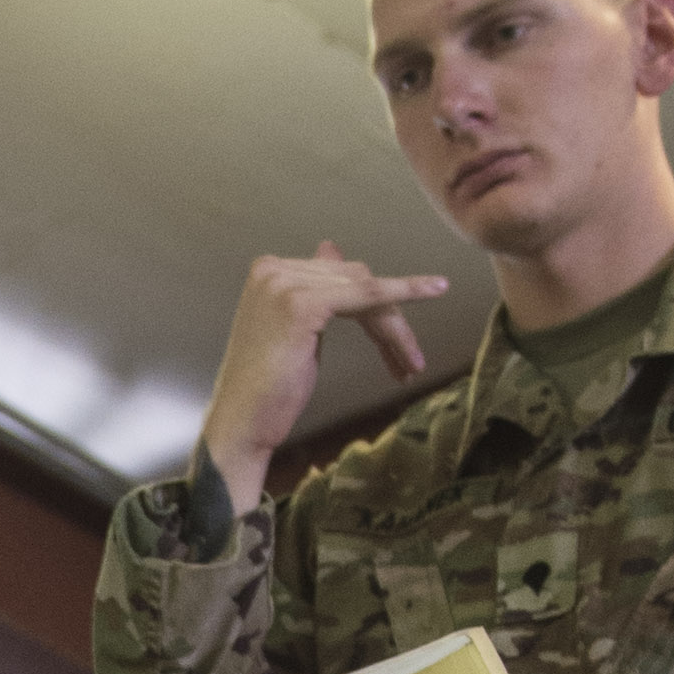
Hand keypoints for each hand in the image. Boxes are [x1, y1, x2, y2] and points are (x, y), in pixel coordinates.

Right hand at [204, 247, 448, 510]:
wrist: (241, 425)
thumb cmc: (267, 390)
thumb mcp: (297, 332)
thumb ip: (317, 293)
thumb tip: (331, 249)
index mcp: (269, 271)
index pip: (338, 276)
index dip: (374, 306)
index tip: (396, 343)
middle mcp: (275, 269)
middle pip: (355, 280)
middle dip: (389, 321)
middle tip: (410, 362)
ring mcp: (285, 284)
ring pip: (366, 291)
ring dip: (396, 327)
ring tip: (412, 364)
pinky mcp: (301, 304)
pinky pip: (366, 295)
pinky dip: (403, 292)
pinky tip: (433, 290)